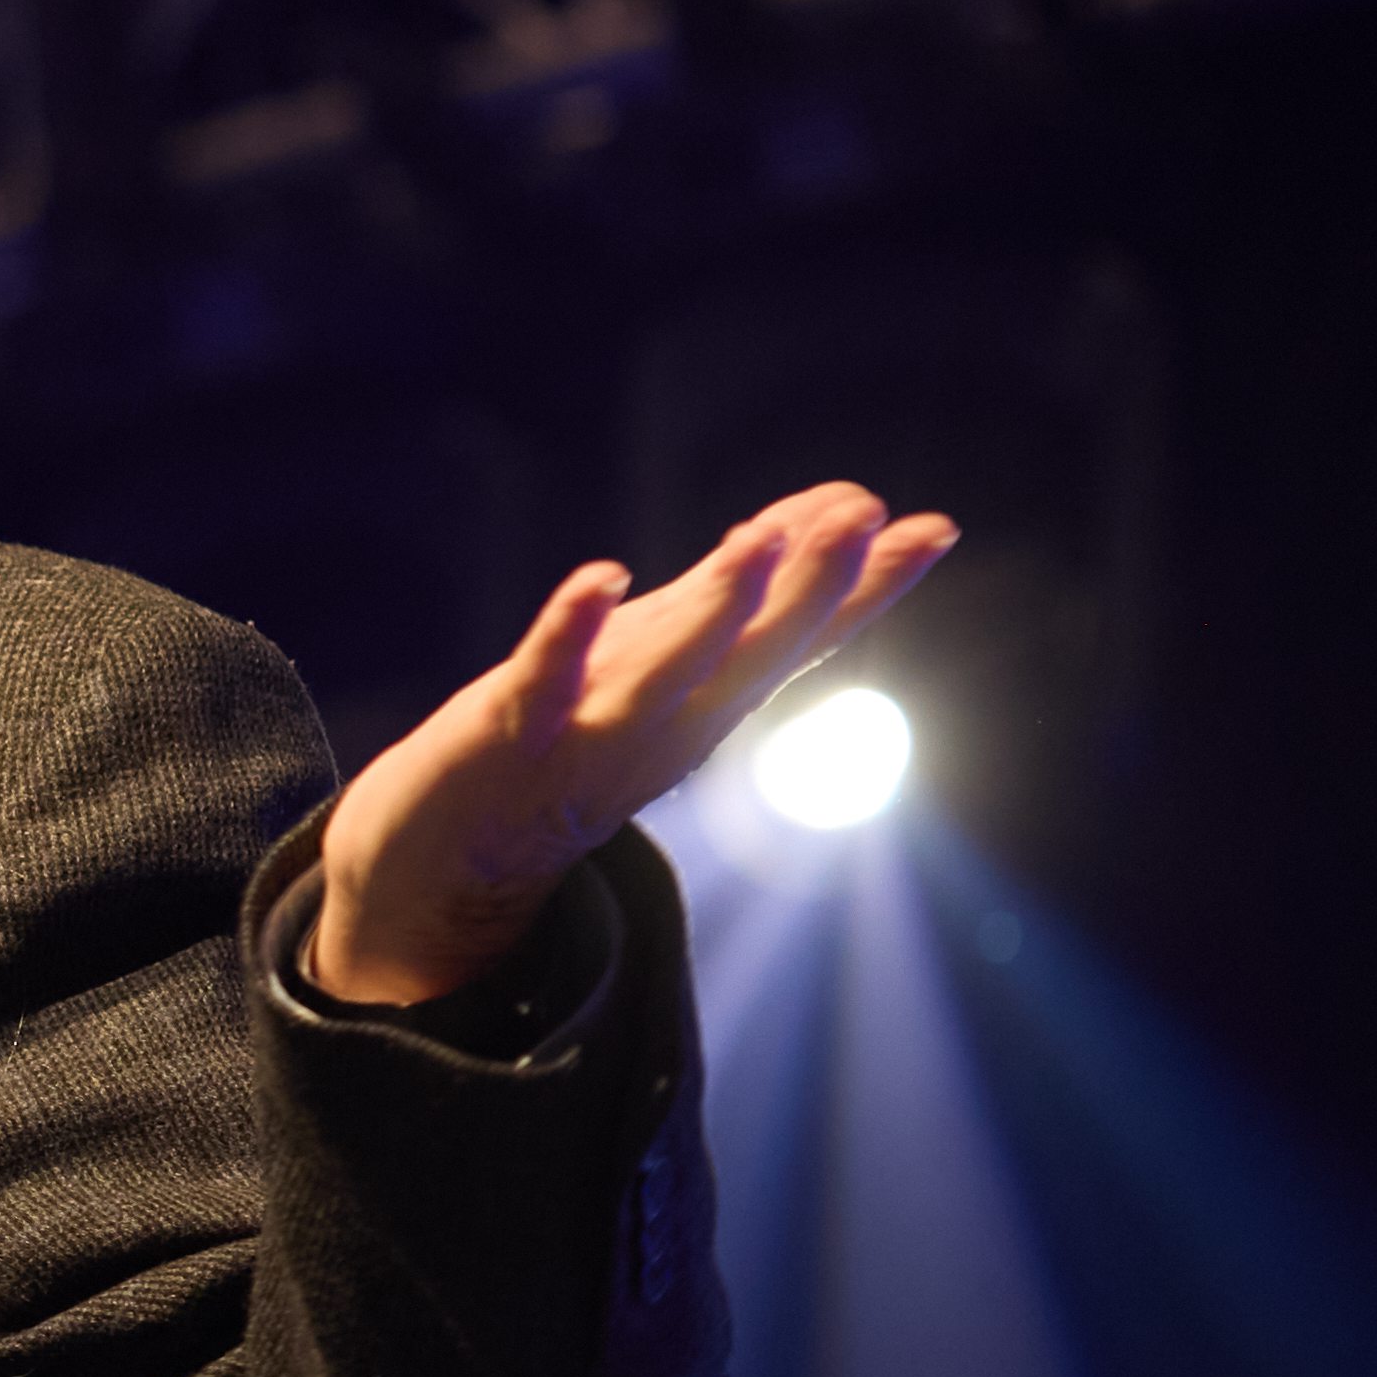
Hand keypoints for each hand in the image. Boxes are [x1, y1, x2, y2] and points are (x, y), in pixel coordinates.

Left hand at [311, 480, 957, 1002]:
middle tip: (866, 515)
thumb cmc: (565, 742)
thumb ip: (746, 592)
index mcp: (708, 704)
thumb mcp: (666, 655)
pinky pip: (545, 676)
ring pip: (668, 671)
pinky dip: (572, 630)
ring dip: (716, 610)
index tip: (934, 530)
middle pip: (752, 654)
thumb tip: (837, 510)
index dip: (868, 590)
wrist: (442, 866)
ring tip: (761, 538)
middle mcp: (665, 725)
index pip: (801, 640)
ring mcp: (589, 733)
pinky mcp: (508, 732)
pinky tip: (604, 576)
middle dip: (810, 588)